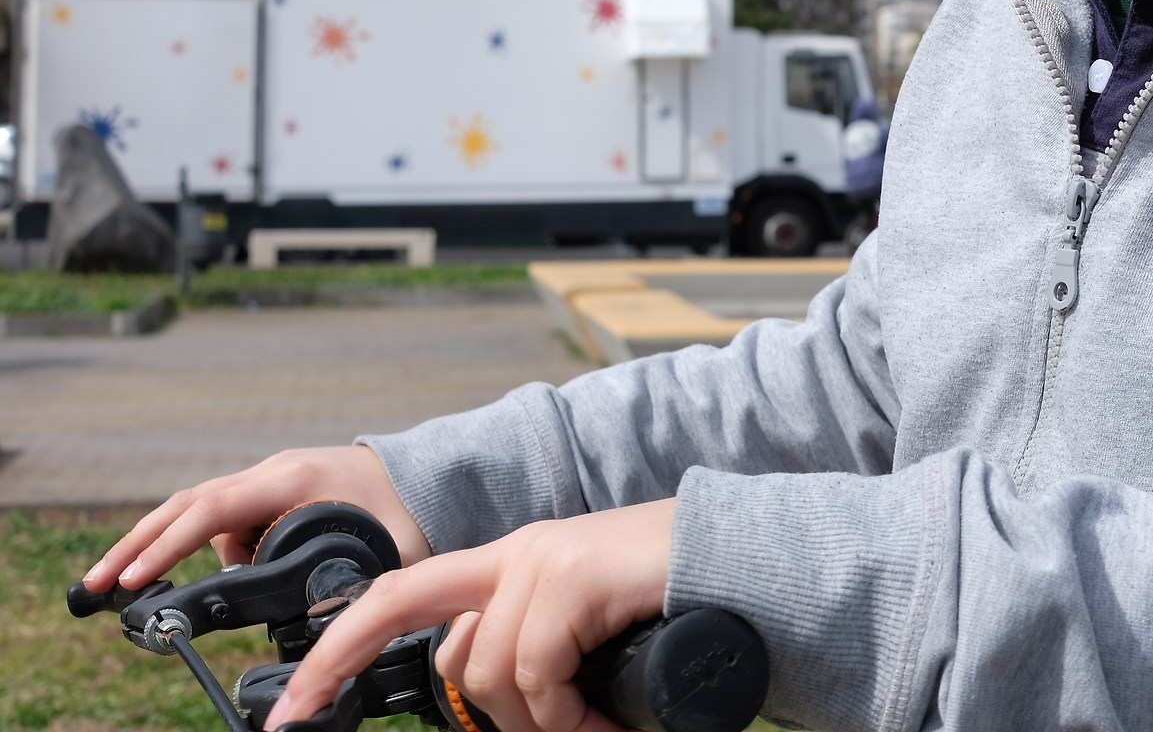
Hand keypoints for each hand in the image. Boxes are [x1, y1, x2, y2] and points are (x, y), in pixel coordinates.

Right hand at [83, 445, 432, 592]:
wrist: (431, 473)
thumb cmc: (412, 510)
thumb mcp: (389, 552)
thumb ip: (350, 586)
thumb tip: (316, 628)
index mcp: (293, 479)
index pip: (213, 510)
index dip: (169, 545)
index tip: (133, 578)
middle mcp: (273, 472)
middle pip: (188, 504)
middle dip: (138, 544)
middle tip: (96, 585)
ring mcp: (270, 479)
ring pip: (202, 511)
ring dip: (166, 545)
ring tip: (135, 587)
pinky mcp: (273, 492)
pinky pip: (226, 517)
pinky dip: (203, 544)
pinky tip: (206, 574)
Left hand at [266, 499, 676, 731]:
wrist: (747, 562)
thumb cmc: (673, 608)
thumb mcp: (586, 639)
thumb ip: (536, 658)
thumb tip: (503, 716)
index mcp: (511, 563)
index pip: (397, 596)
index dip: (337, 651)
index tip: (290, 712)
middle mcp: (518, 552)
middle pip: (433, 637)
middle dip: (413, 689)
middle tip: (457, 725)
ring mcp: (545, 559)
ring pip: (493, 674)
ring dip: (547, 726)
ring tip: (600, 728)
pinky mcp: (575, 575)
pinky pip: (538, 673)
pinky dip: (570, 715)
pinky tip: (608, 721)